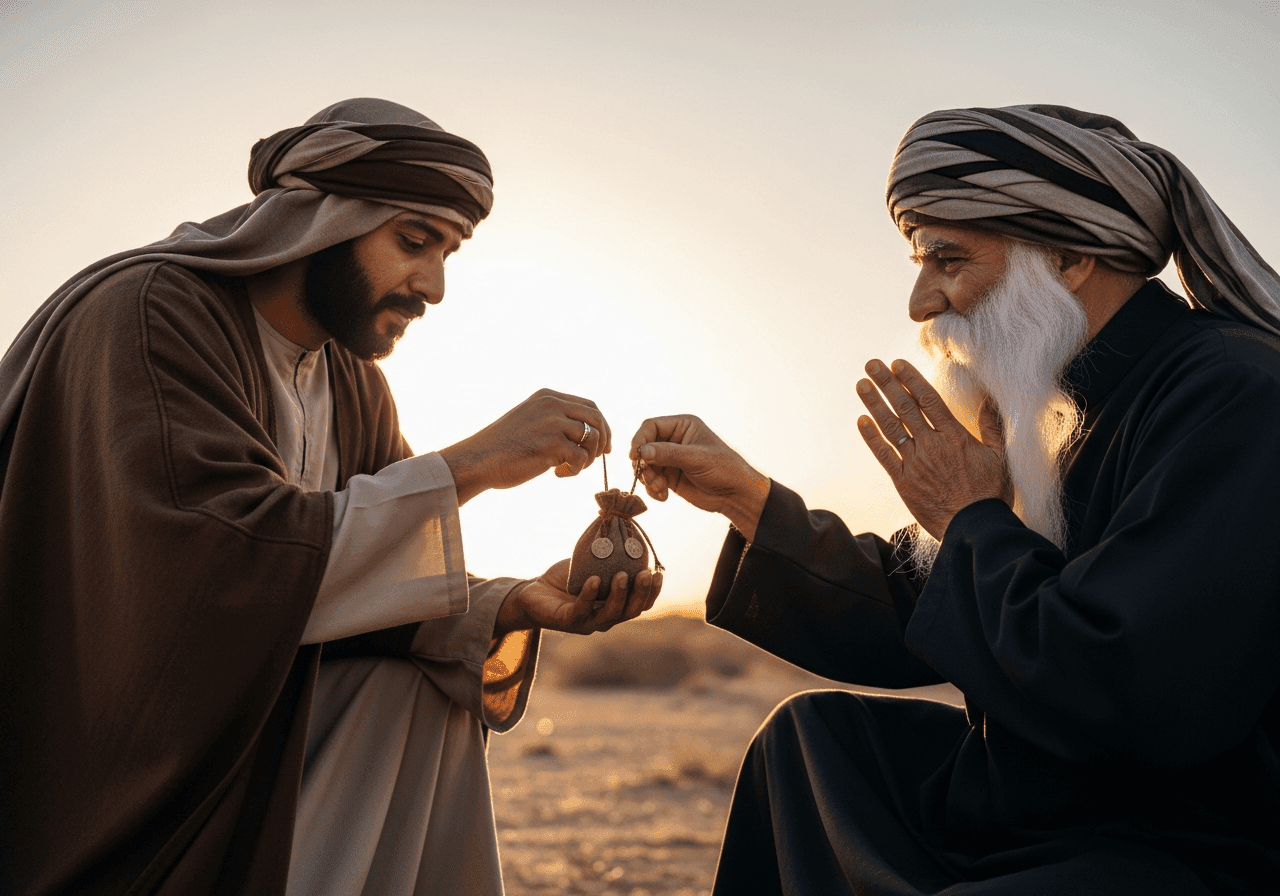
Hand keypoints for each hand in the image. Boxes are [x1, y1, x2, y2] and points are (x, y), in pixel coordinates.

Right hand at [439, 389, 610, 504]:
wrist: (477, 460)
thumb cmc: (502, 448)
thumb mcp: (530, 421)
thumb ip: (556, 420)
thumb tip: (590, 433)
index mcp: (547, 396)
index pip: (589, 406)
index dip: (602, 426)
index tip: (604, 445)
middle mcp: (552, 404)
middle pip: (597, 418)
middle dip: (603, 440)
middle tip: (598, 458)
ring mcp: (553, 422)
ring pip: (592, 438)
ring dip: (586, 458)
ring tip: (567, 468)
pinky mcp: (552, 443)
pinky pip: (581, 458)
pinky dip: (574, 470)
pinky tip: (557, 474)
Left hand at [494, 559, 662, 636]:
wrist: (534, 591)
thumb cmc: (565, 579)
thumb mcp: (591, 565)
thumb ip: (609, 555)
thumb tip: (623, 524)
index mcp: (615, 605)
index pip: (641, 603)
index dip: (653, 592)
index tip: (658, 573)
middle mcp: (606, 617)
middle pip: (631, 611)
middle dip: (641, 593)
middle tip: (645, 574)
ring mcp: (588, 623)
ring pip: (610, 614)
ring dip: (619, 595)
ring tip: (622, 575)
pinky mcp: (568, 622)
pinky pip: (582, 610)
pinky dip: (589, 595)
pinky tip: (593, 580)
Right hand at [630, 415, 769, 540]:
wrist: (735, 495)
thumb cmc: (724, 469)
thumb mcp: (696, 458)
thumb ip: (668, 454)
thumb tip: (641, 452)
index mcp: (682, 426)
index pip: (651, 426)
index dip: (639, 439)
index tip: (635, 456)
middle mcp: (674, 440)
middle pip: (644, 446)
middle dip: (644, 464)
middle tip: (649, 477)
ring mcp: (670, 459)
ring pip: (645, 465)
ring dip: (648, 479)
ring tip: (660, 489)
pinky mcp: (669, 477)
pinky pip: (650, 480)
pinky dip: (652, 489)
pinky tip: (663, 496)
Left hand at [856, 358, 1010, 538]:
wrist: (974, 528)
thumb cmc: (990, 494)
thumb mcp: (999, 456)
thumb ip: (991, 426)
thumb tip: (988, 399)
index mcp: (954, 436)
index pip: (928, 400)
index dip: (910, 379)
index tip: (896, 363)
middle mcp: (931, 445)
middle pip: (904, 407)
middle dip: (886, 383)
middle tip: (871, 364)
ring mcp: (915, 463)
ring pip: (891, 427)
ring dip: (874, 403)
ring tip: (861, 384)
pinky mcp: (903, 481)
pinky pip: (884, 455)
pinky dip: (871, 437)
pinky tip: (861, 420)